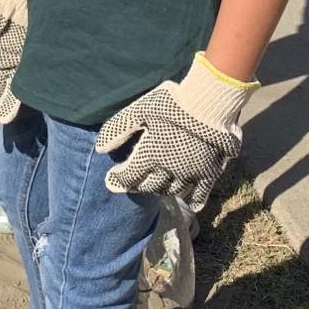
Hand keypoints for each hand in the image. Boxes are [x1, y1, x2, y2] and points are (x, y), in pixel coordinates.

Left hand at [94, 53, 257, 214]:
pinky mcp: (209, 173)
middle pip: (150, 186)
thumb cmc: (171, 104)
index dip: (117, 180)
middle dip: (139, 185)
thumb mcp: (138, 110)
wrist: (209, 104)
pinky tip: (190, 204)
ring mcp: (190, 174)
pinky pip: (201, 194)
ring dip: (161, 190)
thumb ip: (118, 130)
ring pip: (173, 191)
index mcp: (149, 156)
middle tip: (133, 183)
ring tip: (156, 187)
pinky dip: (194, 201)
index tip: (111, 180)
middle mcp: (168, 170)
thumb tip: (99, 149)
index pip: (128, 177)